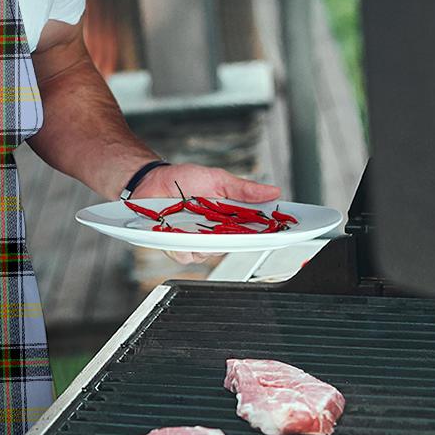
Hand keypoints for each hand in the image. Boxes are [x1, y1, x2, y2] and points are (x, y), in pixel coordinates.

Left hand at [133, 163, 281, 265]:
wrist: (152, 180)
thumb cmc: (184, 180)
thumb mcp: (218, 179)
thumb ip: (243, 190)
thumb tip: (273, 191)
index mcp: (229, 218)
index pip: (254, 231)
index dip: (269, 234)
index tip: (282, 232)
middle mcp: (214, 233)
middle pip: (233, 246)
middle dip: (234, 238)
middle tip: (228, 224)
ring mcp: (195, 241)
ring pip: (209, 254)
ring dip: (204, 240)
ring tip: (194, 221)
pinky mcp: (176, 246)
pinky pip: (185, 255)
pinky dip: (182, 244)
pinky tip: (177, 231)